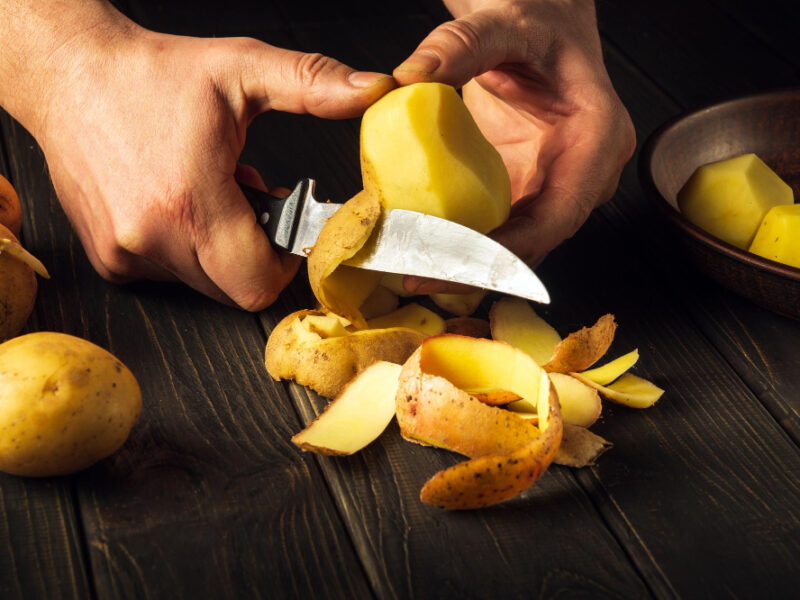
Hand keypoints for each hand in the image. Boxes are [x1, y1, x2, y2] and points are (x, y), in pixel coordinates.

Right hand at [15, 5, 393, 309]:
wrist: (68, 74)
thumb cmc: (149, 73)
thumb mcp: (241, 67)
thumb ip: (312, 84)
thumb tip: (374, 89)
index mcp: (190, 200)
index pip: (257, 283)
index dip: (284, 265)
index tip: (286, 230)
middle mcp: (151, 237)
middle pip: (233, 289)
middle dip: (254, 254)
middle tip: (246, 200)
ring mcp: (124, 253)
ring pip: (201, 284)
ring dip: (219, 250)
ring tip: (208, 195)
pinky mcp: (106, 258)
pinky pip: (167, 275)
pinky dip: (184, 250)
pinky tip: (177, 204)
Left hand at [394, 0, 634, 293]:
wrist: (543, 29)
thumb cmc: (539, 27)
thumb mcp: (504, 26)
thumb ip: (460, 45)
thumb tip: (410, 75)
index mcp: (596, 141)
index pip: (555, 217)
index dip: (504, 251)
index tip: (452, 262)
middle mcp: (583, 175)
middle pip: (533, 243)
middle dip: (475, 267)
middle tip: (417, 275)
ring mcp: (555, 187)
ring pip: (515, 245)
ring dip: (465, 263)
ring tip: (412, 271)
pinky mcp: (528, 191)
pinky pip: (499, 229)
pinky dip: (462, 243)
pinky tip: (422, 249)